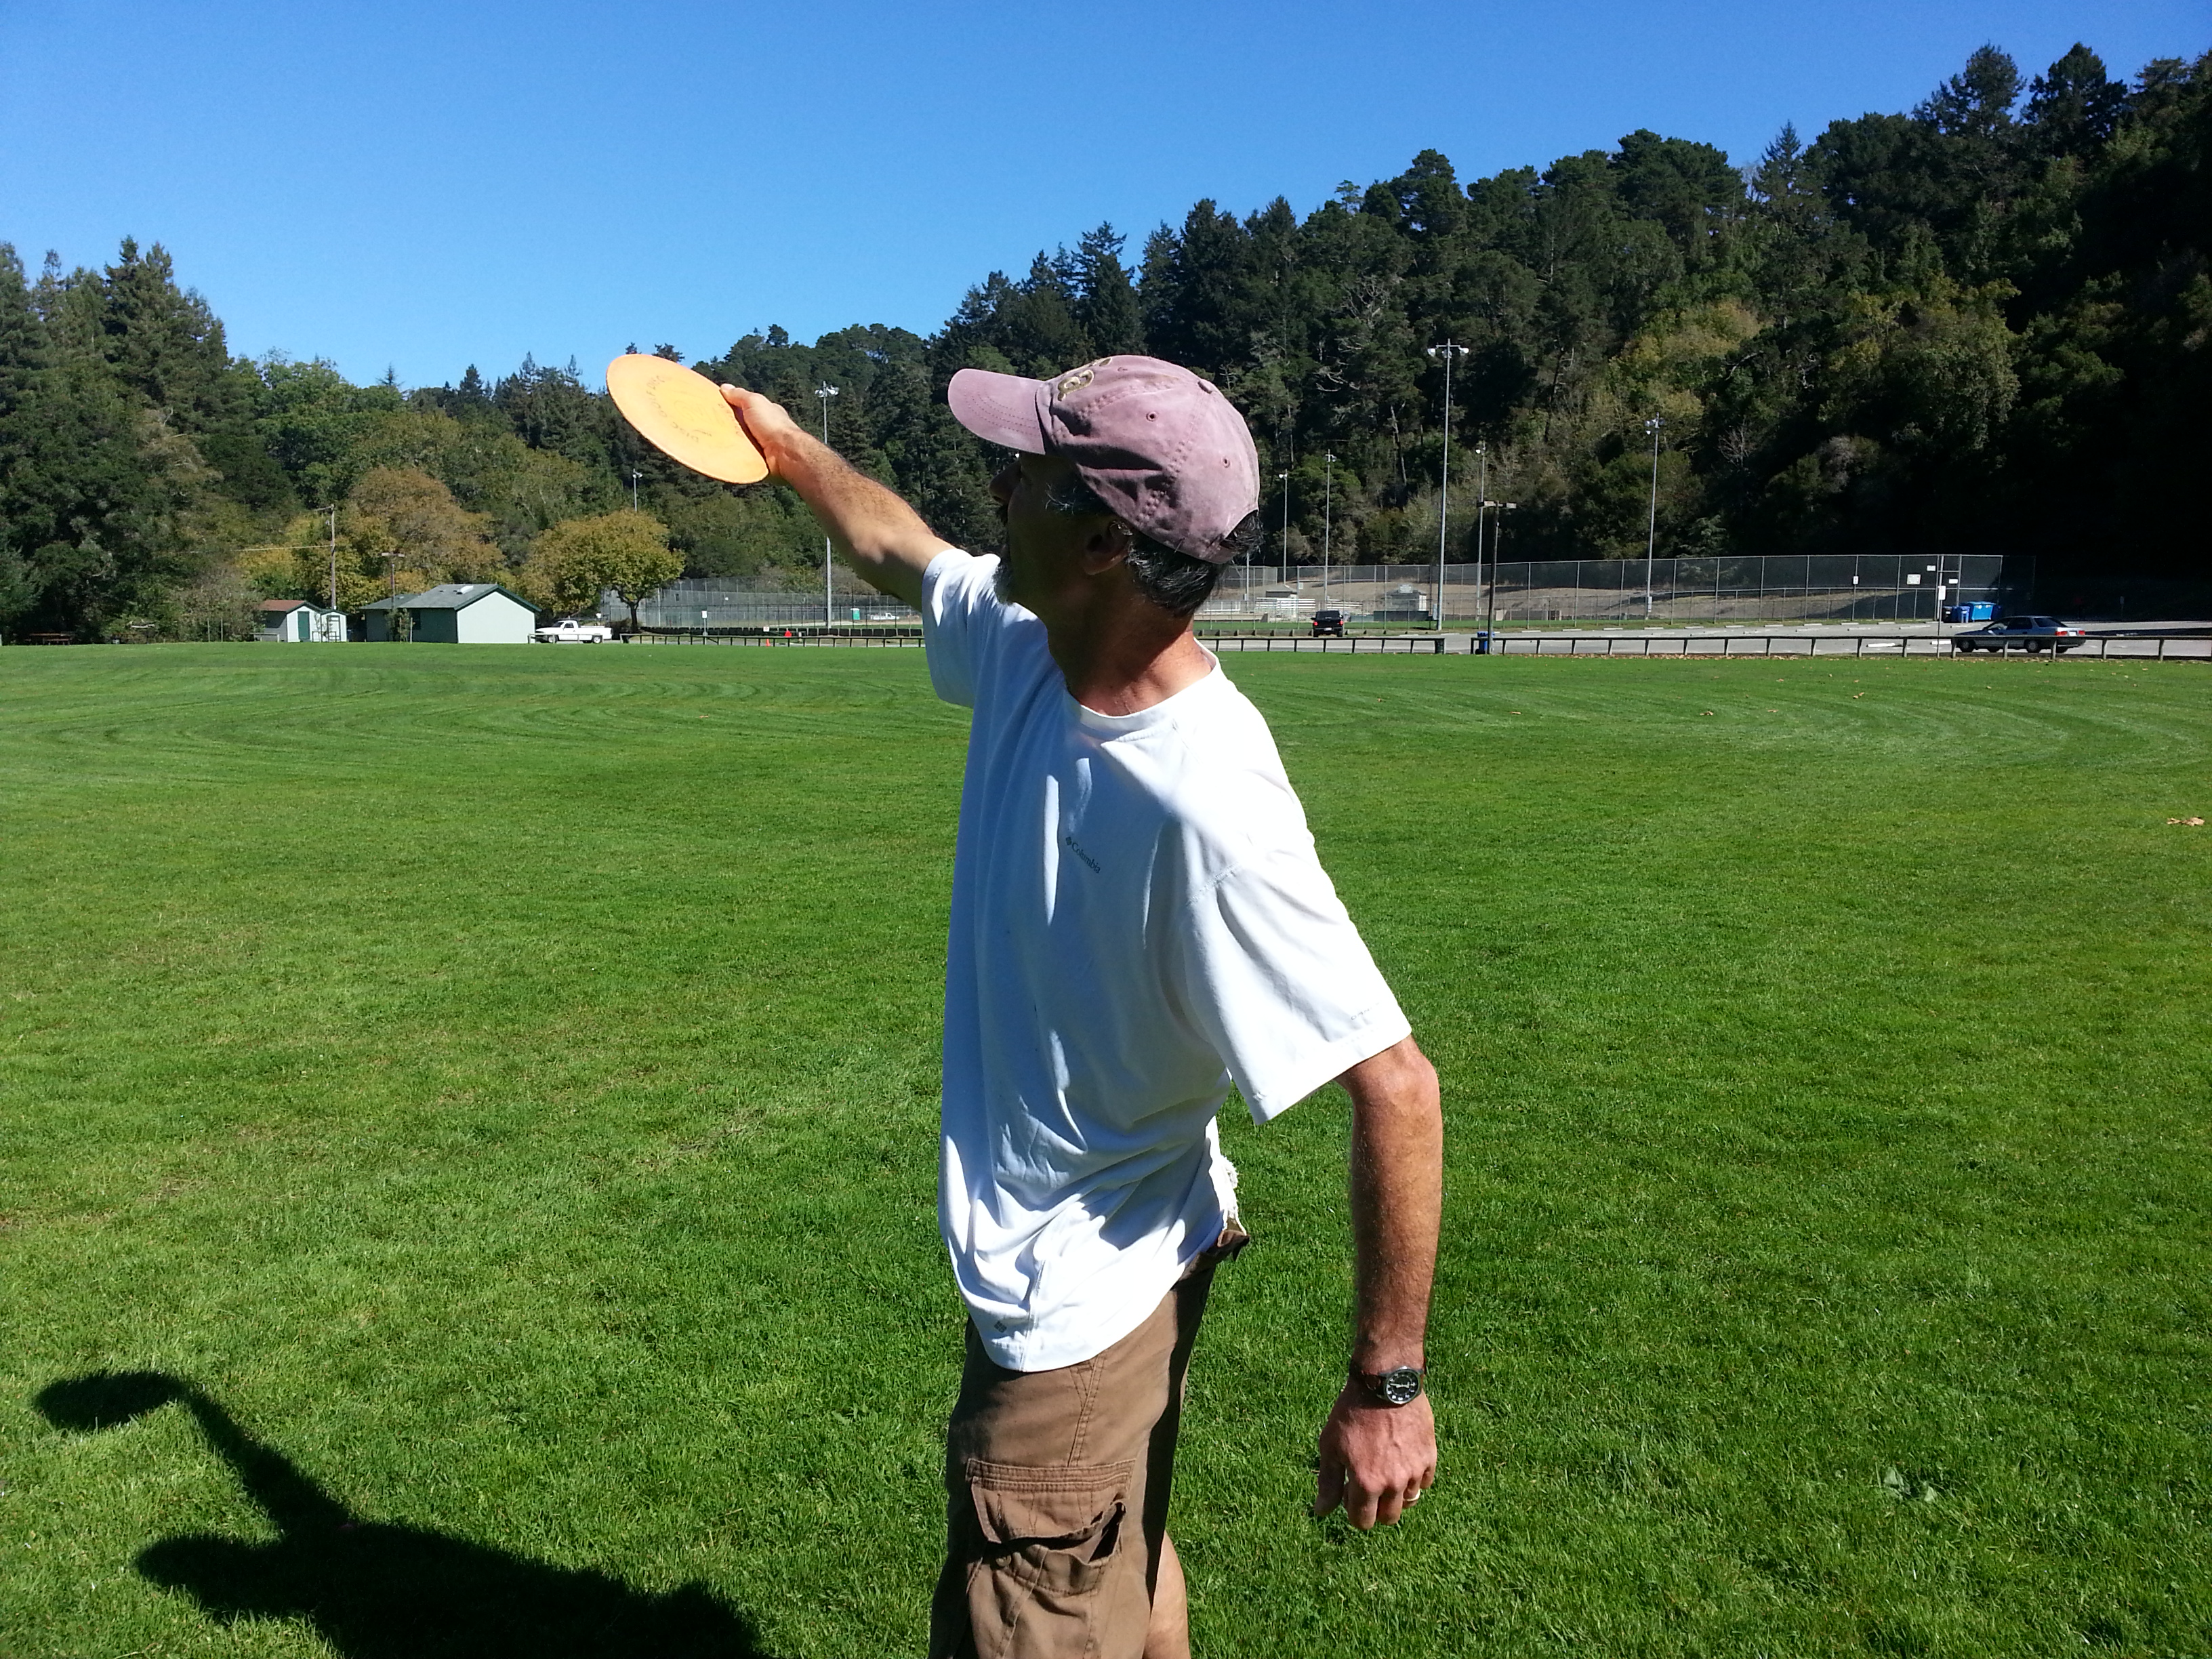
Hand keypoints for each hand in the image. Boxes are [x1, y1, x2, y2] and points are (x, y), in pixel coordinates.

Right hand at [718, 385, 804, 474]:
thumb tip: (725, 387)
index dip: (732, 406)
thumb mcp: (754, 402)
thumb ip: (740, 395)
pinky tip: (727, 454)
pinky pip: (743, 456)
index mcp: (766, 412)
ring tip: (717, 441)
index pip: (746, 406)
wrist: (784, 453)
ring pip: (741, 441)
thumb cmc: (772, 425)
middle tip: (713, 426)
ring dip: (731, 442)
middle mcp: (765, 428)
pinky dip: (736, 455)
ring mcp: (763, 445)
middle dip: (729, 426)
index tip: (716, 407)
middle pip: (741, 425)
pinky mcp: (759, 459)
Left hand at [1312, 1383, 1436, 1528]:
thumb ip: (1328, 1482)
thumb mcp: (1330, 1446)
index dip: (1354, 1512)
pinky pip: (1424, 1482)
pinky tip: (1402, 1460)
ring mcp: (1414, 1471)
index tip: (1350, 1494)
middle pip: (1389, 1518)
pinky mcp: (1429, 1457)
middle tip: (1367, 1485)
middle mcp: (1393, 1483)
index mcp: (1366, 1483)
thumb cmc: (1352, 1413)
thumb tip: (1322, 1511)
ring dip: (1395, 1494)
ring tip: (1385, 1470)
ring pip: (1408, 1501)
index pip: (1363, 1521)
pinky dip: (1414, 1478)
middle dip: (1376, 1509)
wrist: (1384, 1383)